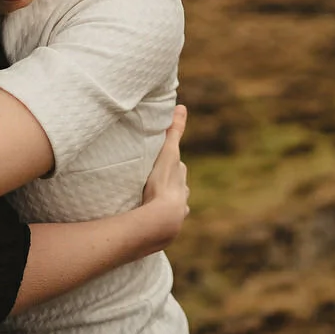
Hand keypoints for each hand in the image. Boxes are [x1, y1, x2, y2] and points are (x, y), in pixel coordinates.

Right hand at [138, 105, 189, 252]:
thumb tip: (182, 106)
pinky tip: (152, 222)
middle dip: (170, 182)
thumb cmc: (163, 183)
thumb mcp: (168, 153)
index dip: (170, 163)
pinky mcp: (170, 227)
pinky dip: (161, 219)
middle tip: (155, 180)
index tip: (165, 163)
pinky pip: (166, 221)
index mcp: (180, 177)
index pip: (177, 167)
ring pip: (174, 203)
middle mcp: (182, 194)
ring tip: (152, 202)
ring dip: (165, 201)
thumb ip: (174, 131)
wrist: (162, 219)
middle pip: (178, 185)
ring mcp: (177, 212)